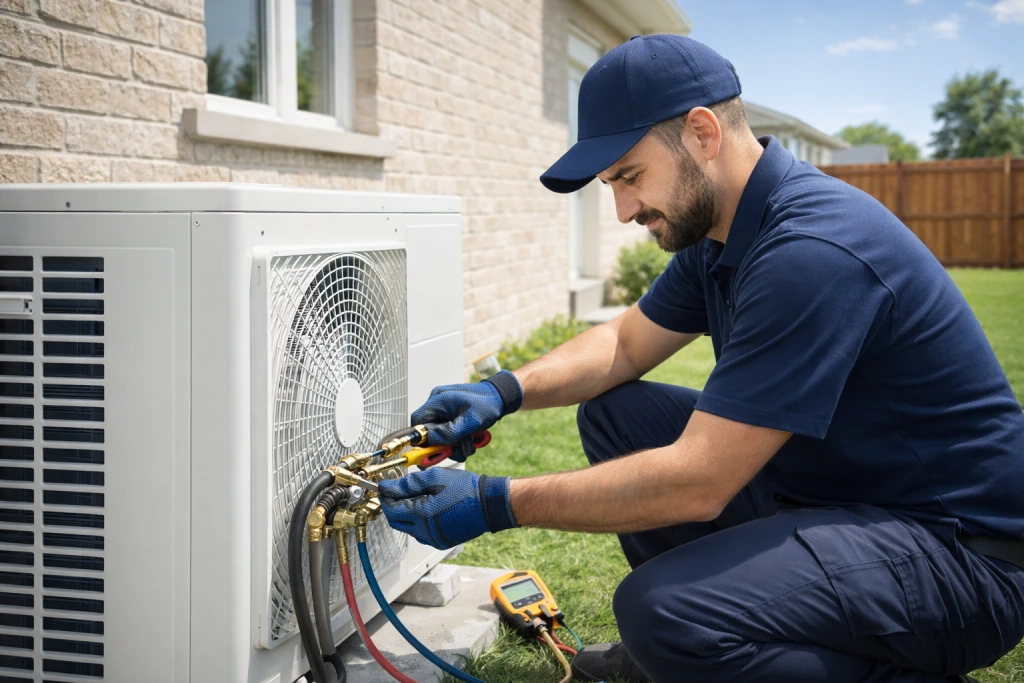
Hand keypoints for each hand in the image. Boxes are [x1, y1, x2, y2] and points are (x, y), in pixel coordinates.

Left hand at [378, 468, 516, 549]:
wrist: (489, 504)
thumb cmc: (465, 488)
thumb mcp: (434, 478)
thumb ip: (407, 484)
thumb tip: (387, 487)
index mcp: (422, 515)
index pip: (391, 510)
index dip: (385, 498)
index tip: (385, 487)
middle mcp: (425, 532)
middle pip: (396, 522)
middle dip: (393, 507)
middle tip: (398, 492)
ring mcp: (434, 540)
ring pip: (409, 529)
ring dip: (406, 516)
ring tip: (417, 498)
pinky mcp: (442, 542)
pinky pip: (422, 534)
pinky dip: (419, 523)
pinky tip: (428, 509)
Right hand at [412, 370, 522, 460]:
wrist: (500, 396)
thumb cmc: (487, 405)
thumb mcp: (470, 421)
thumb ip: (450, 432)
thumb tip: (431, 440)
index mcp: (437, 401)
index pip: (417, 423)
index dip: (421, 439)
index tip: (432, 452)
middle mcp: (437, 403)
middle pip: (429, 431)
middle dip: (443, 444)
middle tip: (457, 450)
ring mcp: (444, 408)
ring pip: (439, 432)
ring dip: (453, 443)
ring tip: (469, 444)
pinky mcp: (450, 412)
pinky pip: (447, 429)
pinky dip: (456, 437)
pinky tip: (469, 439)